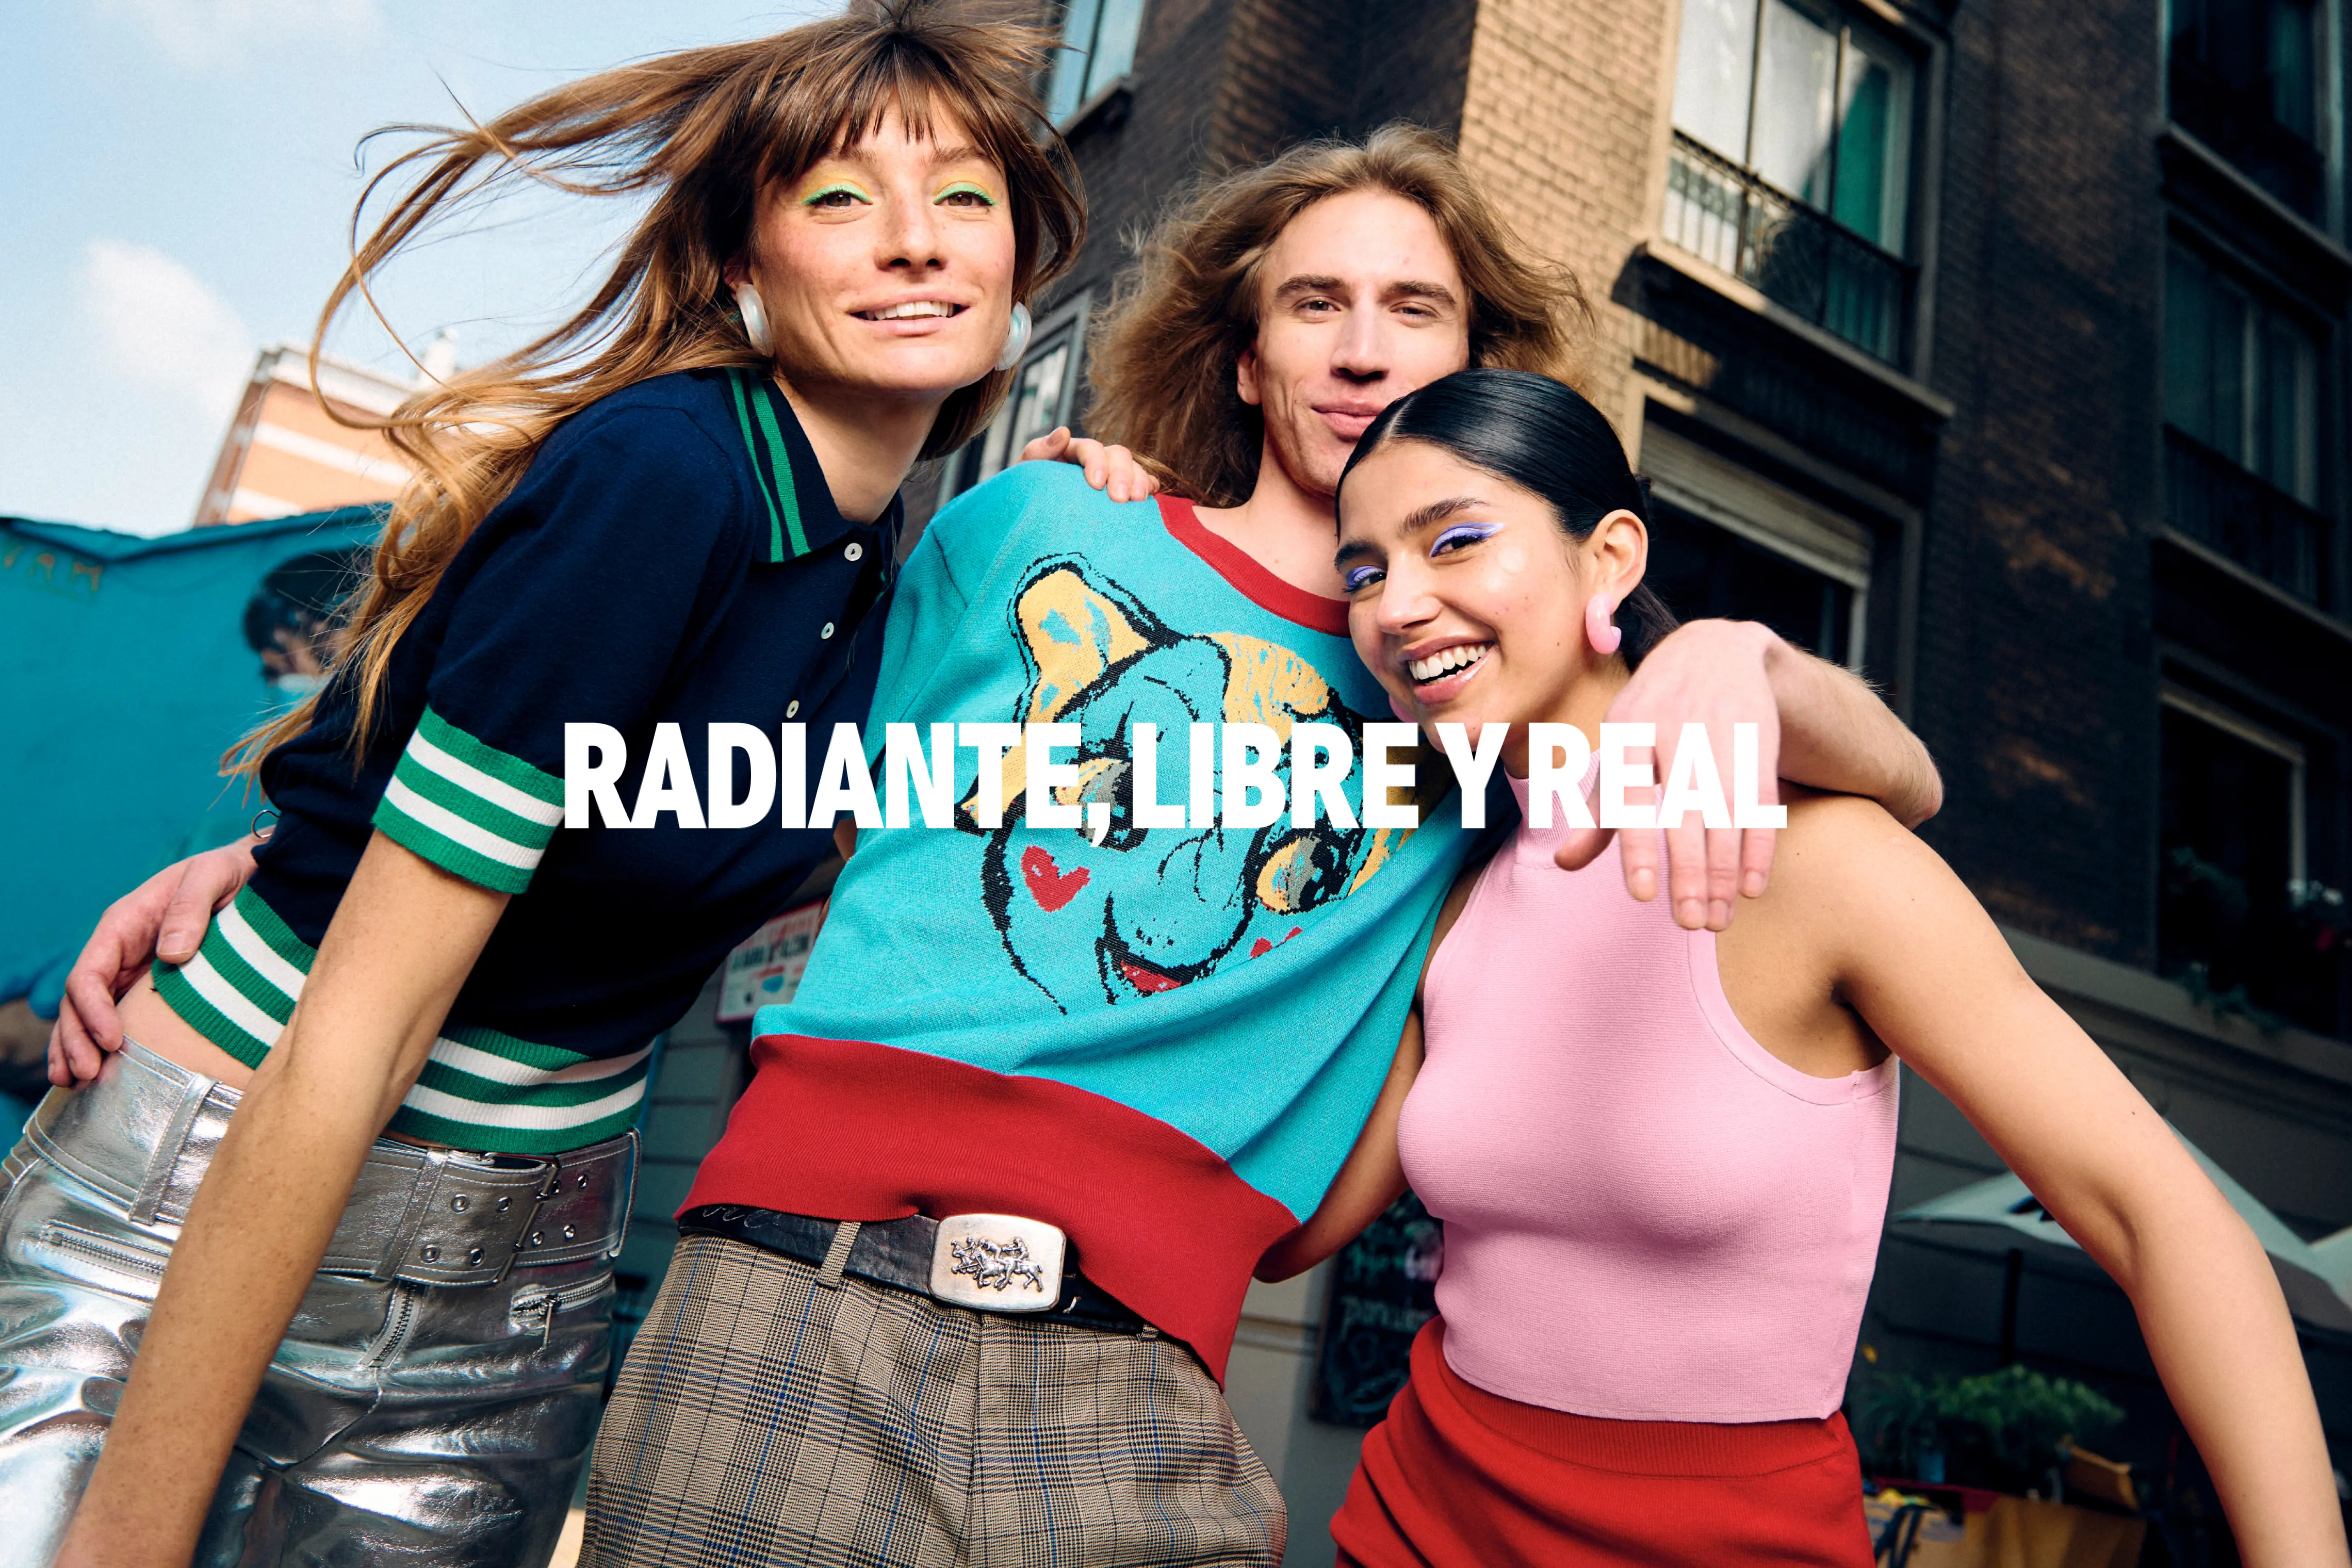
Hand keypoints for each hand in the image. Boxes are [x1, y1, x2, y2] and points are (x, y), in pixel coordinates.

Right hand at [48, 837, 259, 1085]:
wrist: (253, 875)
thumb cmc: (229, 872)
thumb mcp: (212, 876)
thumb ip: (190, 907)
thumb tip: (171, 953)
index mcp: (123, 924)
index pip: (90, 972)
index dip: (92, 1009)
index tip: (111, 1040)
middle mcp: (119, 951)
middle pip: (79, 1001)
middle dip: (76, 1039)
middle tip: (84, 1076)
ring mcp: (131, 972)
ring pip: (88, 1014)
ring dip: (77, 1048)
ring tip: (74, 1084)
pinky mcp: (149, 988)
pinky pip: (115, 1018)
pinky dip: (100, 1045)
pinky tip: (97, 1074)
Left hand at [1017, 426, 1161, 502]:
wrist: (1033, 514)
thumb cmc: (1028, 492)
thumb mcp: (1027, 469)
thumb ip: (1040, 450)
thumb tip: (1064, 432)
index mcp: (1073, 450)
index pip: (1091, 448)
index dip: (1097, 462)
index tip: (1096, 484)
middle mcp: (1097, 460)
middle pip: (1118, 455)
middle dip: (1123, 475)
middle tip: (1120, 499)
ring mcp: (1112, 475)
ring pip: (1134, 468)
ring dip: (1139, 481)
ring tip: (1138, 500)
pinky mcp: (1124, 491)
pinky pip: (1143, 482)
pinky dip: (1149, 485)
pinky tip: (1150, 496)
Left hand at [1555, 620, 1779, 930]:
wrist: (1716, 648)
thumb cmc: (1653, 716)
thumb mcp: (1620, 750)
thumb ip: (1598, 810)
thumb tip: (1563, 863)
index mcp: (1628, 729)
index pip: (1631, 795)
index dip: (1638, 846)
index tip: (1643, 896)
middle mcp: (1674, 727)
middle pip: (1684, 811)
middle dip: (1690, 872)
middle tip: (1691, 924)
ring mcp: (1721, 732)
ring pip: (1725, 813)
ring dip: (1725, 872)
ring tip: (1718, 919)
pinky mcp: (1759, 739)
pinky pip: (1761, 803)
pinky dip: (1758, 847)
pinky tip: (1753, 887)